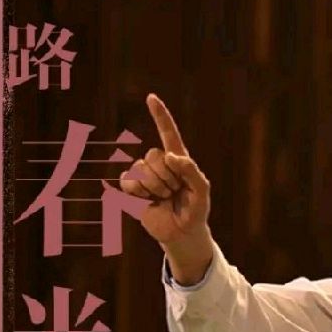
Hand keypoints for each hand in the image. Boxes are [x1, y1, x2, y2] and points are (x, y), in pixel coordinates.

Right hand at [119, 94, 213, 283]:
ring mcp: (144, 175)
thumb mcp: (202, 192)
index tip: (151, 98)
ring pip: (142, 168)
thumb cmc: (195, 211)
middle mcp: (160, 164)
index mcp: (178, 160)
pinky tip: (149, 201)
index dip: (160, 116)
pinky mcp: (132, 188)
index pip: (168, 134)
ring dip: (156, 187)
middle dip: (167, 177)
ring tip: (164, 198)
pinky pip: (128, 180)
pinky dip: (140, 193)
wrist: (182, 233)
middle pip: (155, 155)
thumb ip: (192, 171)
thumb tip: (171, 156)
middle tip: (175, 193)